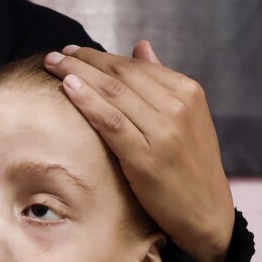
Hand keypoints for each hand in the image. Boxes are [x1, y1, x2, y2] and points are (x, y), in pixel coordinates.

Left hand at [47, 43, 234, 261]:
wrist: (207, 214)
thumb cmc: (191, 166)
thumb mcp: (187, 118)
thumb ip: (162, 82)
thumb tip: (141, 46)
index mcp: (189, 92)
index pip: (136, 66)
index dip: (102, 56)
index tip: (75, 52)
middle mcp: (179, 107)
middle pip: (121, 75)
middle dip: (85, 60)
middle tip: (57, 54)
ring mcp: (164, 132)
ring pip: (113, 93)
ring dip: (78, 73)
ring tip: (53, 65)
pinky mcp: (147, 159)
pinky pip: (111, 122)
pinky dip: (87, 101)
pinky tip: (68, 88)